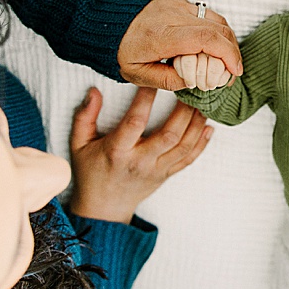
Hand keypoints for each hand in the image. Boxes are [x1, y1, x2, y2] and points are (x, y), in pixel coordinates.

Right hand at [68, 86, 212, 222]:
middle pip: (169, 134)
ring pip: (184, 146)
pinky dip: (202, 143)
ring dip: (197, 123)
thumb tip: (94, 91)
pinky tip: (209, 127)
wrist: (104, 208)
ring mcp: (156, 170)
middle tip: (190, 88)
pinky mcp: (166, 175)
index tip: (153, 80)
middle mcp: (140, 161)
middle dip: (183, 111)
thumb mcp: (79, 144)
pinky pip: (189, 159)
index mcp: (117, 151)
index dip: (145, 100)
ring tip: (203, 102)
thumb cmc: (91, 171)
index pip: (135, 121)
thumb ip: (85, 116)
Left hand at [118, 0, 242, 90]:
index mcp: (161, 35)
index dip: (228, 54)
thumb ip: (167, 80)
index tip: (235, 71)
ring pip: (215, 18)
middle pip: (218, 28)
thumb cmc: (118, 49)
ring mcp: (175, 2)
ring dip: (225, 40)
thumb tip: (194, 82)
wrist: (101, 17)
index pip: (207, 39)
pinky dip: (213, 29)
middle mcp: (171, 14)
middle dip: (231, 51)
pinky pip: (204, 13)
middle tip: (231, 71)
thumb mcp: (137, 74)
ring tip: (224, 60)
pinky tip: (210, 45)